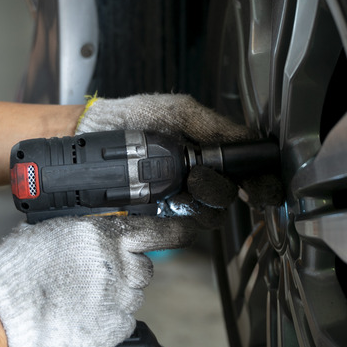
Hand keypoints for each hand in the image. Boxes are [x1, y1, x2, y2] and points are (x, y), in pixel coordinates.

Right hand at [0, 216, 194, 346]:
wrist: (2, 310)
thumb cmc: (19, 268)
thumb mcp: (56, 229)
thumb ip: (89, 230)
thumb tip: (104, 229)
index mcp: (105, 236)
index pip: (157, 230)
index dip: (177, 231)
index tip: (189, 229)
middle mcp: (118, 266)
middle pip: (144, 267)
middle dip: (128, 269)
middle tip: (98, 274)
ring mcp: (117, 299)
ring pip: (133, 294)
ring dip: (117, 293)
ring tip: (82, 295)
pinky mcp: (111, 327)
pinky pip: (123, 320)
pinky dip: (109, 318)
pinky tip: (82, 314)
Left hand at [77, 94, 283, 224]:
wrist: (87, 138)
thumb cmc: (130, 119)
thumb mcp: (177, 112)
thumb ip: (214, 126)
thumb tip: (249, 140)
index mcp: (207, 159)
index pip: (245, 178)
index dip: (259, 185)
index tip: (260, 189)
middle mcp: (196, 185)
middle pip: (227, 203)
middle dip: (218, 191)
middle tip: (196, 178)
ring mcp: (176, 206)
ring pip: (206, 221)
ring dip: (197, 208)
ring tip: (177, 191)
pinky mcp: (153, 225)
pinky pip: (176, 235)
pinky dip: (170, 226)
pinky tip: (158, 209)